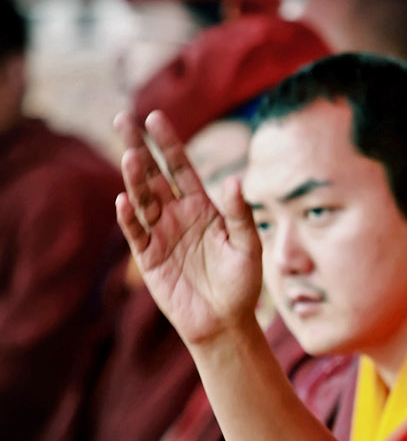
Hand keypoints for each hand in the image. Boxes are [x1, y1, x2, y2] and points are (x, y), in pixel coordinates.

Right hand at [115, 109, 263, 345]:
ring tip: (131, 156)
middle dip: (139, 147)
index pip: (180, 167)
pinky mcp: (149, 258)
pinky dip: (129, 217)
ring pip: (142, 199)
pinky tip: (124, 200)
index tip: (155, 117)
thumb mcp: (248, 247)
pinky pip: (136, 233)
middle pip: (154, 175)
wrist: (225, 323)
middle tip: (123, 119)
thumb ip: (241, 214)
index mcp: (201, 206)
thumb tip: (235, 180)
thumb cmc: (241, 285)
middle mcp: (177, 215)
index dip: (168, 143)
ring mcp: (160, 234)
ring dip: (135, 178)